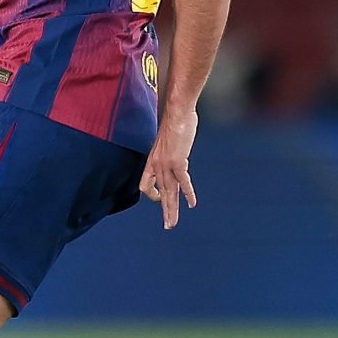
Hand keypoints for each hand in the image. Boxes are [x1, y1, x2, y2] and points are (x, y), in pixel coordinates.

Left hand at [140, 109, 198, 229]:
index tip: (160, 199)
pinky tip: (192, 204)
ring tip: (172, 223)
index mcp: (153, 160)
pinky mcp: (177, 161)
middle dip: (165, 211)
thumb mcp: (169, 140)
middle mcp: (157, 165)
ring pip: (169, 193)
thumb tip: (177, 149)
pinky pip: (182, 182)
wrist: (177, 112)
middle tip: (168, 226)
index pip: (145, 184)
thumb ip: (171, 149)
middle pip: (160, 194)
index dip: (152, 194)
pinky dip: (188, 194)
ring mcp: (166, 164)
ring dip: (172, 209)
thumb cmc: (176, 123)